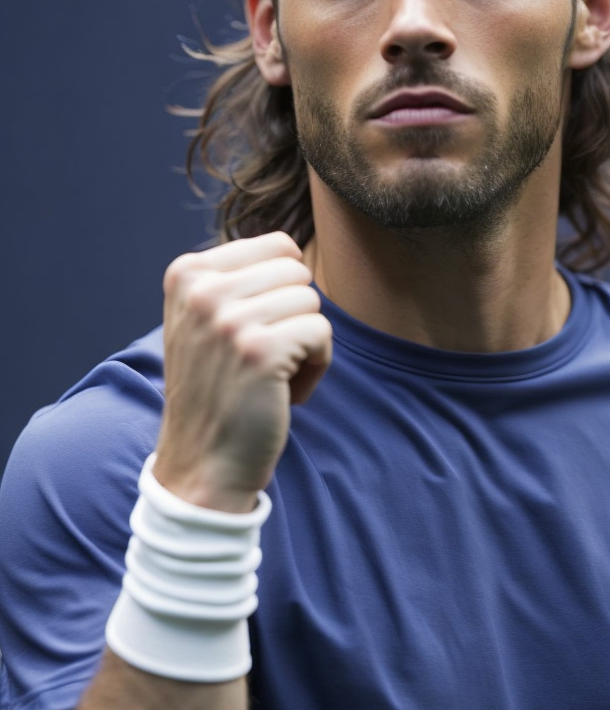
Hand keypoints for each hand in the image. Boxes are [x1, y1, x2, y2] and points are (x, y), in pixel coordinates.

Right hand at [153, 233, 331, 511]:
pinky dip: (317, 365)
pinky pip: (322, 332)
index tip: (254, 330)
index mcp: (187, 272)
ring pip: (311, 300)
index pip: (278, 245)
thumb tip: (292, 246)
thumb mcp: (204, 319)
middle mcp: (202, 289)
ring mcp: (228, 319)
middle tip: (266, 355)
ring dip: (306, 342)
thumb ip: (237, 278)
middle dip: (295, 314)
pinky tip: (285, 392)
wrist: (202, 464)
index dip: (282, 290)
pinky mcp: (259, 350)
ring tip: (273, 374)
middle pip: (297, 271)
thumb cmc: (217, 389)